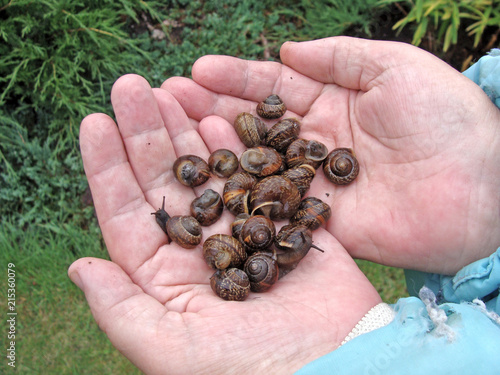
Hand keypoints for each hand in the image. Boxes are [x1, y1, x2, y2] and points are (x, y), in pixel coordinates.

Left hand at [69, 74, 379, 374]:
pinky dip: (237, 145)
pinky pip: (253, 174)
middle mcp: (198, 248)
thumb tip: (79, 267)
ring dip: (186, 130)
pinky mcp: (278, 220)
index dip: (107, 168)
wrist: (335, 364)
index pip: (127, 213)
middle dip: (145, 133)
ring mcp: (239, 230)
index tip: (95, 122)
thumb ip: (120, 310)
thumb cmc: (251, 369)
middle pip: (165, 181)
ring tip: (170, 89)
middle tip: (131, 86)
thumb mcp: (171, 349)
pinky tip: (218, 117)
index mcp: (165, 277)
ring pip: (206, 170)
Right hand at [162, 37, 499, 273]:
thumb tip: (285, 50)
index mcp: (332, 102)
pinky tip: (207, 180)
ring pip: (254, 163)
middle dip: (210, 110)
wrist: (482, 186)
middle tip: (166, 101)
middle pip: (253, 124)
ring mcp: (312, 182)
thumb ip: (338, 57)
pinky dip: (240, 191)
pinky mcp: (317, 220)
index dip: (233, 78)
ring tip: (172, 133)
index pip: (272, 86)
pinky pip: (271, 203)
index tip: (194, 72)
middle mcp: (313, 142)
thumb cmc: (445, 117)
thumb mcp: (392, 66)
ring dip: (215, 149)